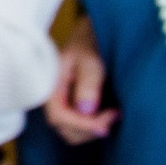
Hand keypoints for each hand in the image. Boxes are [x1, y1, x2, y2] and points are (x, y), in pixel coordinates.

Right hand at [44, 17, 116, 143]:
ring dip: (93, 129)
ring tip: (114, 113)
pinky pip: (81, 127)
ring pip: (72, 132)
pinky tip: (111, 113)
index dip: (82, 124)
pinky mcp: (76, 106)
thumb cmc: (90, 40)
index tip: (108, 119)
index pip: (58, 116)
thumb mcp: (90, 57)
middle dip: (89, 129)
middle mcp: (55, 98)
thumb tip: (86, 110)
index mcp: (51, 85)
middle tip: (114, 115)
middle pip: (64, 129)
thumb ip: (88, 82)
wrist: (94, 32)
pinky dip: (95, 126)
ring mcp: (65, 103)